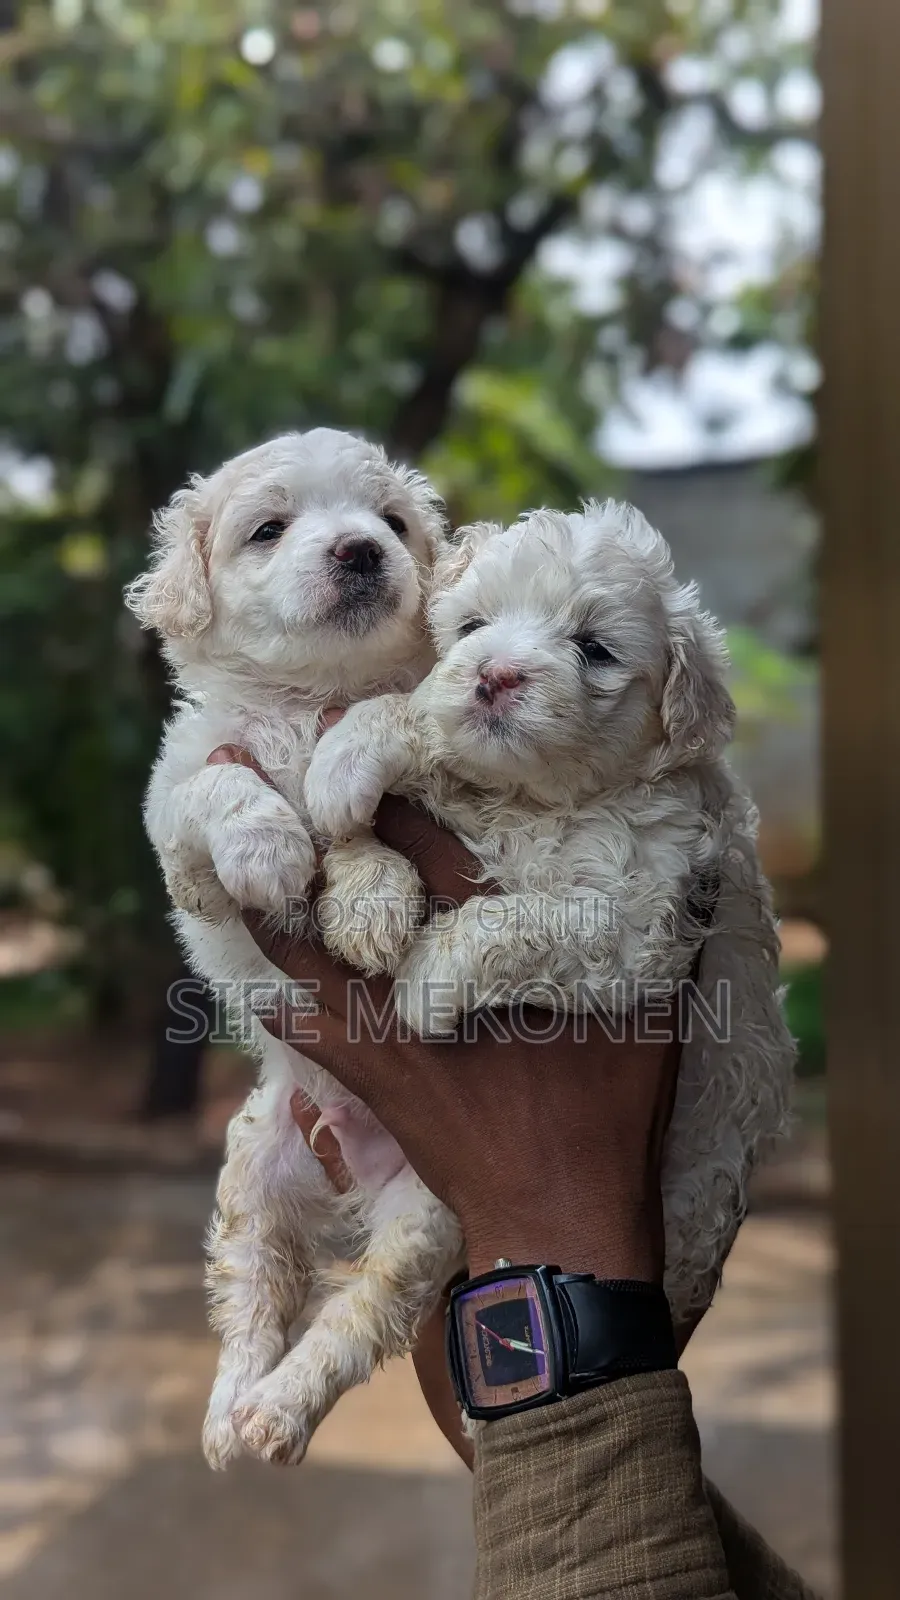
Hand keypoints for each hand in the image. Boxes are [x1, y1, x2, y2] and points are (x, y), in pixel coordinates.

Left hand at [219, 755, 679, 1284]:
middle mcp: (423, 976)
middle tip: (263, 780)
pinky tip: (257, 981)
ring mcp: (388, 1031)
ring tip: (243, 868)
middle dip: (313, 833)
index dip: (388, 797)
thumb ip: (670, 933)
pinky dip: (282, 1005)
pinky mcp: (374, 1082)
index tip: (351, 745)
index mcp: (489, 945)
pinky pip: (309, 1035)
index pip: (427, 850)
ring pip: (310, 956)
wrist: (557, 1220)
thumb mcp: (656, 1019)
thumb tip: (700, 859)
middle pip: (351, 890)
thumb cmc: (608, 1116)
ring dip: (276, 908)